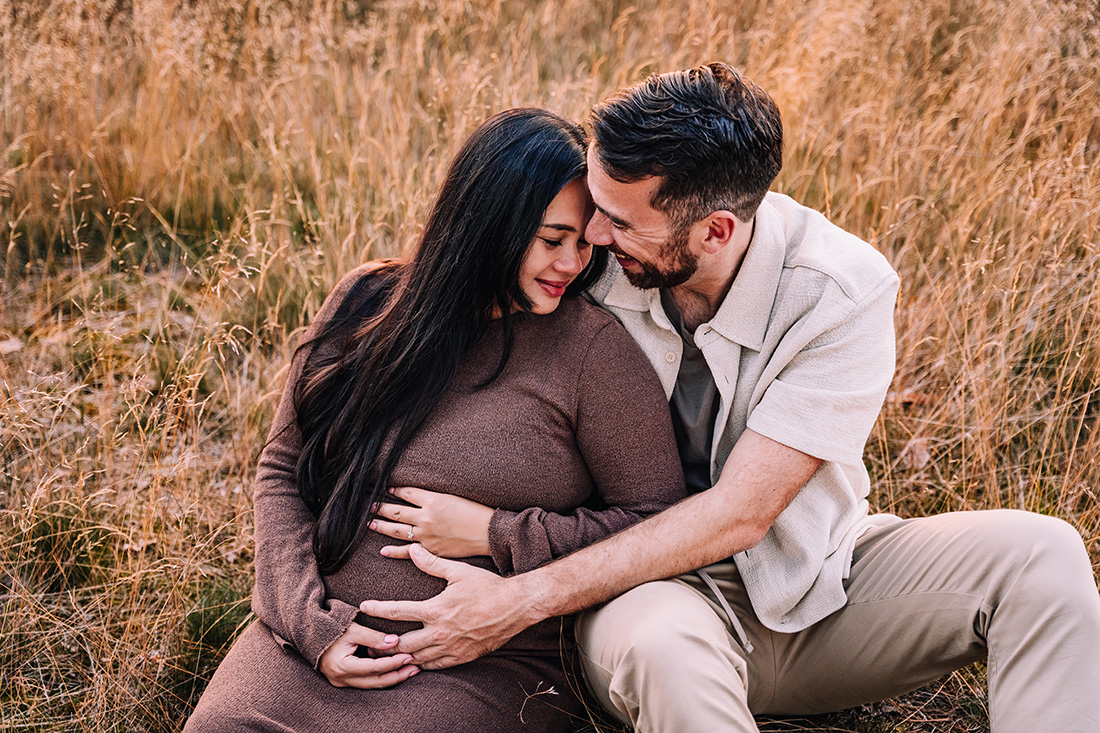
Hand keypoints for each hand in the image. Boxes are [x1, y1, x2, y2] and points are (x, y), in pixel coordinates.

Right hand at [317, 622, 418, 688]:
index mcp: (342, 666)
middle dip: (397, 675)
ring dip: (391, 678)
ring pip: (371, 685)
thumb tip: (395, 642)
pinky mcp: (343, 680)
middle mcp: (341, 678)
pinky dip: (381, 677)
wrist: (310, 631)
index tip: (409, 656)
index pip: (374, 668)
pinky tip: (395, 671)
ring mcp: (341, 681)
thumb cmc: (330, 627)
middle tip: (415, 668)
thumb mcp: (353, 629)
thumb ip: (374, 637)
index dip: (393, 663)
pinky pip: (366, 682)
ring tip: (410, 671)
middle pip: (374, 682)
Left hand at [359, 544, 538, 668]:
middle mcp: (439, 632)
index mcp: (435, 610)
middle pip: (400, 644)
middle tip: (369, 642)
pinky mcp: (461, 657)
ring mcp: (450, 648)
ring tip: (386, 655)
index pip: (397, 611)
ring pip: (416, 659)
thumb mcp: (458, 571)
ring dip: (400, 657)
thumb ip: (432, 563)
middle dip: (382, 644)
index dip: (376, 609)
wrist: (515, 608)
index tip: (363, 607)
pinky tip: (414, 661)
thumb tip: (414, 549)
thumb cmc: (487, 587)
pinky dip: (421, 664)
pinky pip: (434, 666)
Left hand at [369, 487, 493, 557]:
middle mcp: (426, 517)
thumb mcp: (454, 496)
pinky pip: (407, 552)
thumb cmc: (476, 512)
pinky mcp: (431, 550)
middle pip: (396, 511)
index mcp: (433, 500)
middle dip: (380, 507)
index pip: (406, 492)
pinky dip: (394, 552)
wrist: (489, 533)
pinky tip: (383, 550)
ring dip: (382, 526)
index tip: (385, 488)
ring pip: (397, 530)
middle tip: (367, 505)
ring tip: (369, 523)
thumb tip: (417, 495)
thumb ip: (434, 496)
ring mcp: (426, 535)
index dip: (394, 489)